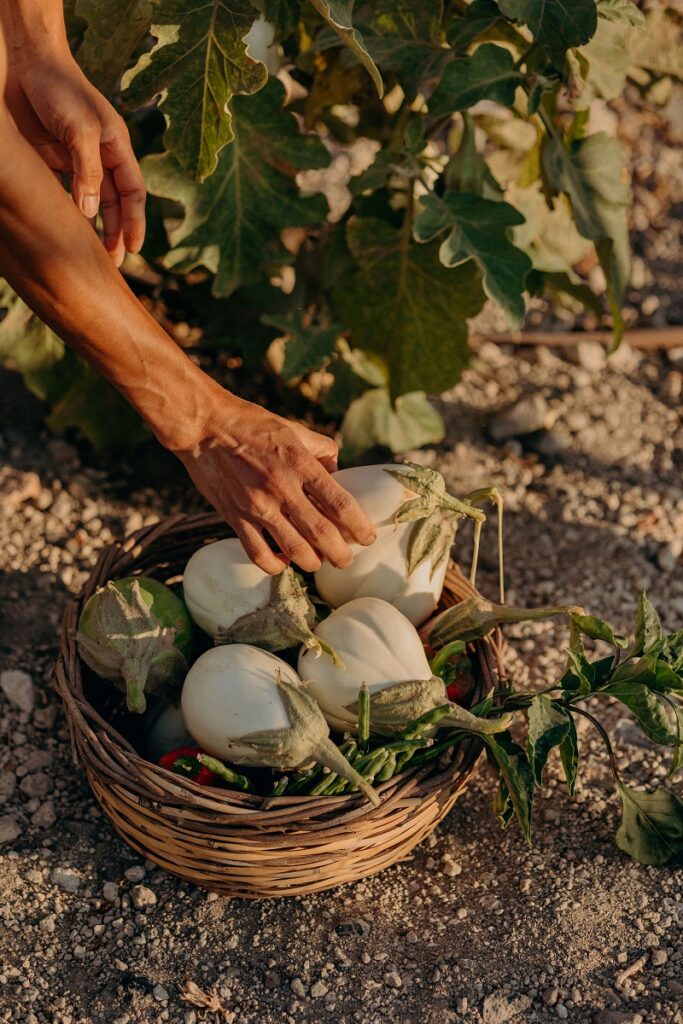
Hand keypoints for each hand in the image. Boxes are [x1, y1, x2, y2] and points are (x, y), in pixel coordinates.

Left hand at [4, 45, 144, 264]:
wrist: (24, 60)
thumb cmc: (59, 89)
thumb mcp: (81, 131)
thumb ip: (87, 172)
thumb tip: (90, 214)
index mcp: (117, 148)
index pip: (133, 194)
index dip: (135, 222)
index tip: (133, 249)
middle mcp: (100, 156)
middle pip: (114, 203)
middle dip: (115, 233)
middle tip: (112, 262)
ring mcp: (75, 158)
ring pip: (90, 201)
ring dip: (92, 227)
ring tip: (90, 252)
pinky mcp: (51, 157)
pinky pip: (62, 191)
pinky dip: (65, 211)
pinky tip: (63, 229)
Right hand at [175, 392, 376, 574]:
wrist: (204, 426)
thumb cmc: (252, 424)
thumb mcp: (294, 430)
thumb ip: (321, 450)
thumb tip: (338, 472)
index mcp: (300, 464)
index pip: (340, 504)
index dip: (359, 526)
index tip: (368, 537)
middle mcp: (281, 488)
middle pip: (322, 534)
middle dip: (340, 554)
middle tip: (346, 559)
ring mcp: (257, 506)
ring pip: (294, 549)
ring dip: (313, 562)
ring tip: (319, 562)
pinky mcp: (234, 517)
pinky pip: (259, 553)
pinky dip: (276, 565)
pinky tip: (284, 562)